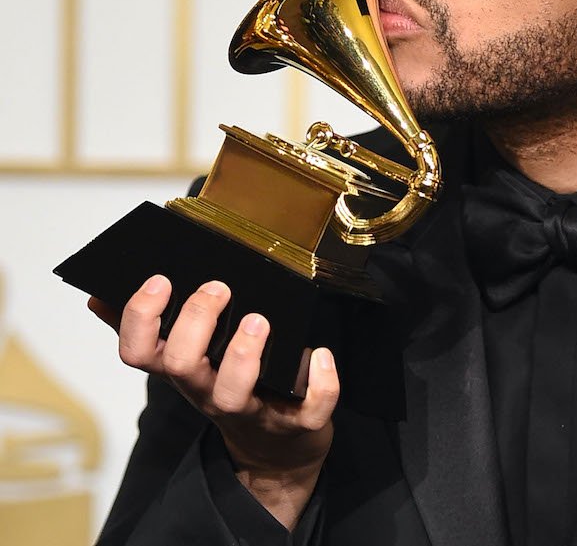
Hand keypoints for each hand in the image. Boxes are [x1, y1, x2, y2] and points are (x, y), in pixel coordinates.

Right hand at [90, 275, 338, 529]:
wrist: (277, 449)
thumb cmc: (232, 385)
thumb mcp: (190, 359)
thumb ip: (152, 328)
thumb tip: (101, 295)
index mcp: (183, 372)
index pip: (138, 353)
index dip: (142, 318)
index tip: (161, 280)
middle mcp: (209, 392)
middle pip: (181, 366)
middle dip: (196, 322)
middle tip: (219, 288)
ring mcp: (252, 410)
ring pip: (234, 393)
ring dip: (244, 354)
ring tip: (258, 320)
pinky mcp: (296, 424)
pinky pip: (310, 409)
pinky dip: (321, 382)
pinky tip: (322, 354)